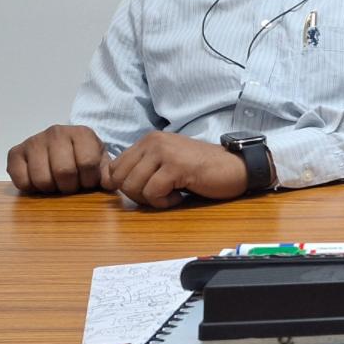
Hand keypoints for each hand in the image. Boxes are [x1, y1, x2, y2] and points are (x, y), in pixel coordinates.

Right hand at [7, 124, 110, 194]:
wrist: (63, 146)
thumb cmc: (84, 156)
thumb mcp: (101, 162)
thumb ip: (107, 172)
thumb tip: (109, 183)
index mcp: (81, 133)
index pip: (87, 163)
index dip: (89, 179)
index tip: (88, 180)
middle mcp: (56, 132)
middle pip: (64, 172)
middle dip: (70, 186)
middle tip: (71, 184)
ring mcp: (34, 141)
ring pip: (42, 179)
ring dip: (51, 188)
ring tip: (57, 182)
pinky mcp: (15, 152)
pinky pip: (21, 181)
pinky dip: (32, 188)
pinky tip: (40, 181)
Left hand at [106, 132, 248, 209]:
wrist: (235, 167)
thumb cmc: (201, 170)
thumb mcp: (165, 164)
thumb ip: (141, 168)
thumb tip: (108, 183)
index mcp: (148, 140)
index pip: (114, 168)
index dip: (126, 186)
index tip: (148, 190)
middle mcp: (153, 142)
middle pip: (119, 179)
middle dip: (136, 195)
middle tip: (160, 195)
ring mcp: (165, 153)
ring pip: (133, 187)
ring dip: (151, 200)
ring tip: (172, 194)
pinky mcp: (177, 167)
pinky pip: (153, 193)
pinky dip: (164, 202)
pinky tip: (180, 196)